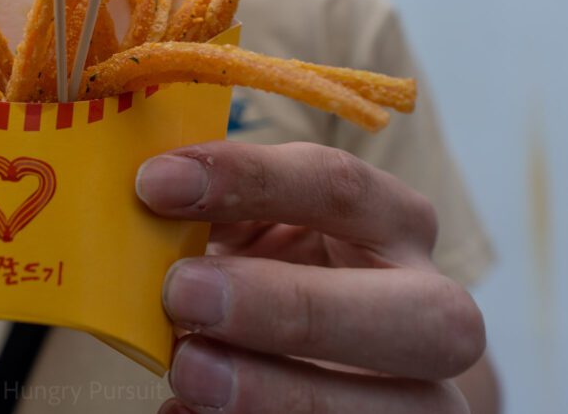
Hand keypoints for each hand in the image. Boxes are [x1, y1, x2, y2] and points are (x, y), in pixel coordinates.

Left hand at [136, 141, 484, 413]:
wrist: (333, 355)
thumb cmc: (276, 269)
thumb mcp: (254, 226)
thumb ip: (214, 210)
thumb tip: (141, 193)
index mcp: (392, 221)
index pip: (339, 184)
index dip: (248, 177)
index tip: (155, 182)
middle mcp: (427, 304)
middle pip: (413, 309)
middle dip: (290, 303)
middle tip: (181, 292)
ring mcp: (423, 391)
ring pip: (393, 406)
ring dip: (280, 391)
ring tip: (187, 369)